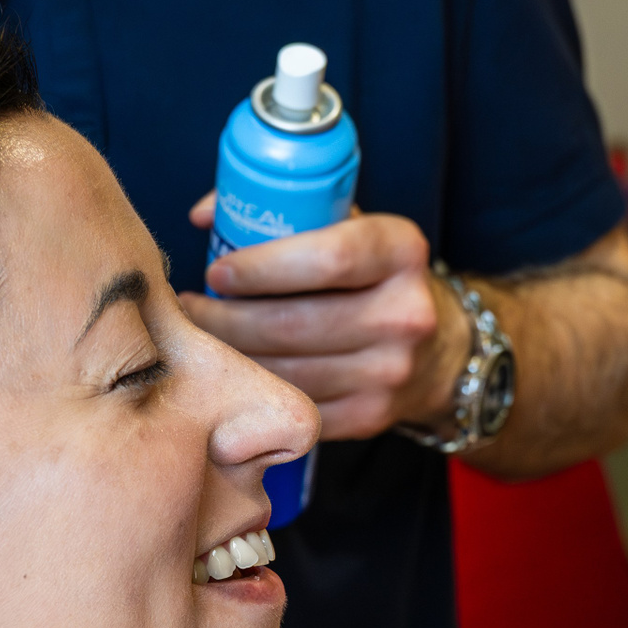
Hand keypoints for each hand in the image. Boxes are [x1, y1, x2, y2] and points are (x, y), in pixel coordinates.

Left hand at [180, 194, 466, 438]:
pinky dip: (255, 389)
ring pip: (285, 370)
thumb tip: (208, 213)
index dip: (259, 268)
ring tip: (203, 337)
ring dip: (231, 356)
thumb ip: (286, 211)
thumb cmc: (372, 277)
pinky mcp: (370, 416)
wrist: (436, 351)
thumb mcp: (349, 228)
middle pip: (291, 323)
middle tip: (191, 308)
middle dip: (225, 318)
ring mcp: (390, 372)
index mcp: (401, 251)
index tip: (217, 271)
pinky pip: (292, 404)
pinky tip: (235, 371)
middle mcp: (406, 313)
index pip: (325, 259)